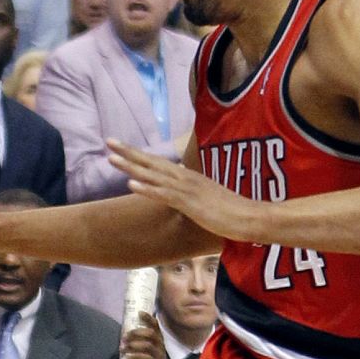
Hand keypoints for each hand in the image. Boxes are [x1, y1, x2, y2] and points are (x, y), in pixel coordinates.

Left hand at [107, 141, 260, 239]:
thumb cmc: (229, 211)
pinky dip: (147, 189)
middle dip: (129, 152)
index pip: (158, 163)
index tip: (120, 146)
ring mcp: (187, 189)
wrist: (250, 218)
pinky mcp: (190, 203)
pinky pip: (165, 195)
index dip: (139, 154)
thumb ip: (191, 191)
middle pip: (152, 162)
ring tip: (111, 158)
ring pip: (154, 175)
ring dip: (132, 167)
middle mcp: (185, 178)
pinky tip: (131, 184)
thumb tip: (180, 185)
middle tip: (109, 141)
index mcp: (188, 177)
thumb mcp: (205, 198)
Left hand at [121, 321, 171, 358]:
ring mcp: (159, 356)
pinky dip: (136, 356)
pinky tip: (128, 356)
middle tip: (124, 337)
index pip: (155, 326)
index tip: (139, 313)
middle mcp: (160, 346)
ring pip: (148, 345)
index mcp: (158, 340)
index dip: (148, 318)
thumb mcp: (146, 351)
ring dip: (133, 345)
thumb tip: (122, 336)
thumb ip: (138, 343)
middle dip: (136, 333)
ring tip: (122, 348)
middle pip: (150, 334)